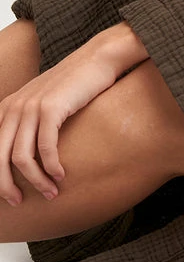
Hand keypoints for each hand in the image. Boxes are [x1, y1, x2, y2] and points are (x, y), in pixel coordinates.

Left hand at [0, 32, 130, 204]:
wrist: (96, 59)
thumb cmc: (73, 84)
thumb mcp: (41, 101)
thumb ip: (26, 122)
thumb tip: (22, 156)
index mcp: (7, 107)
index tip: (7, 195)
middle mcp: (14, 106)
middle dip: (5, 186)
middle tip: (18, 201)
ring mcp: (31, 106)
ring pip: (21, 157)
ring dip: (35, 181)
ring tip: (50, 192)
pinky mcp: (52, 107)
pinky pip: (45, 147)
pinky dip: (51, 167)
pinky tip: (60, 175)